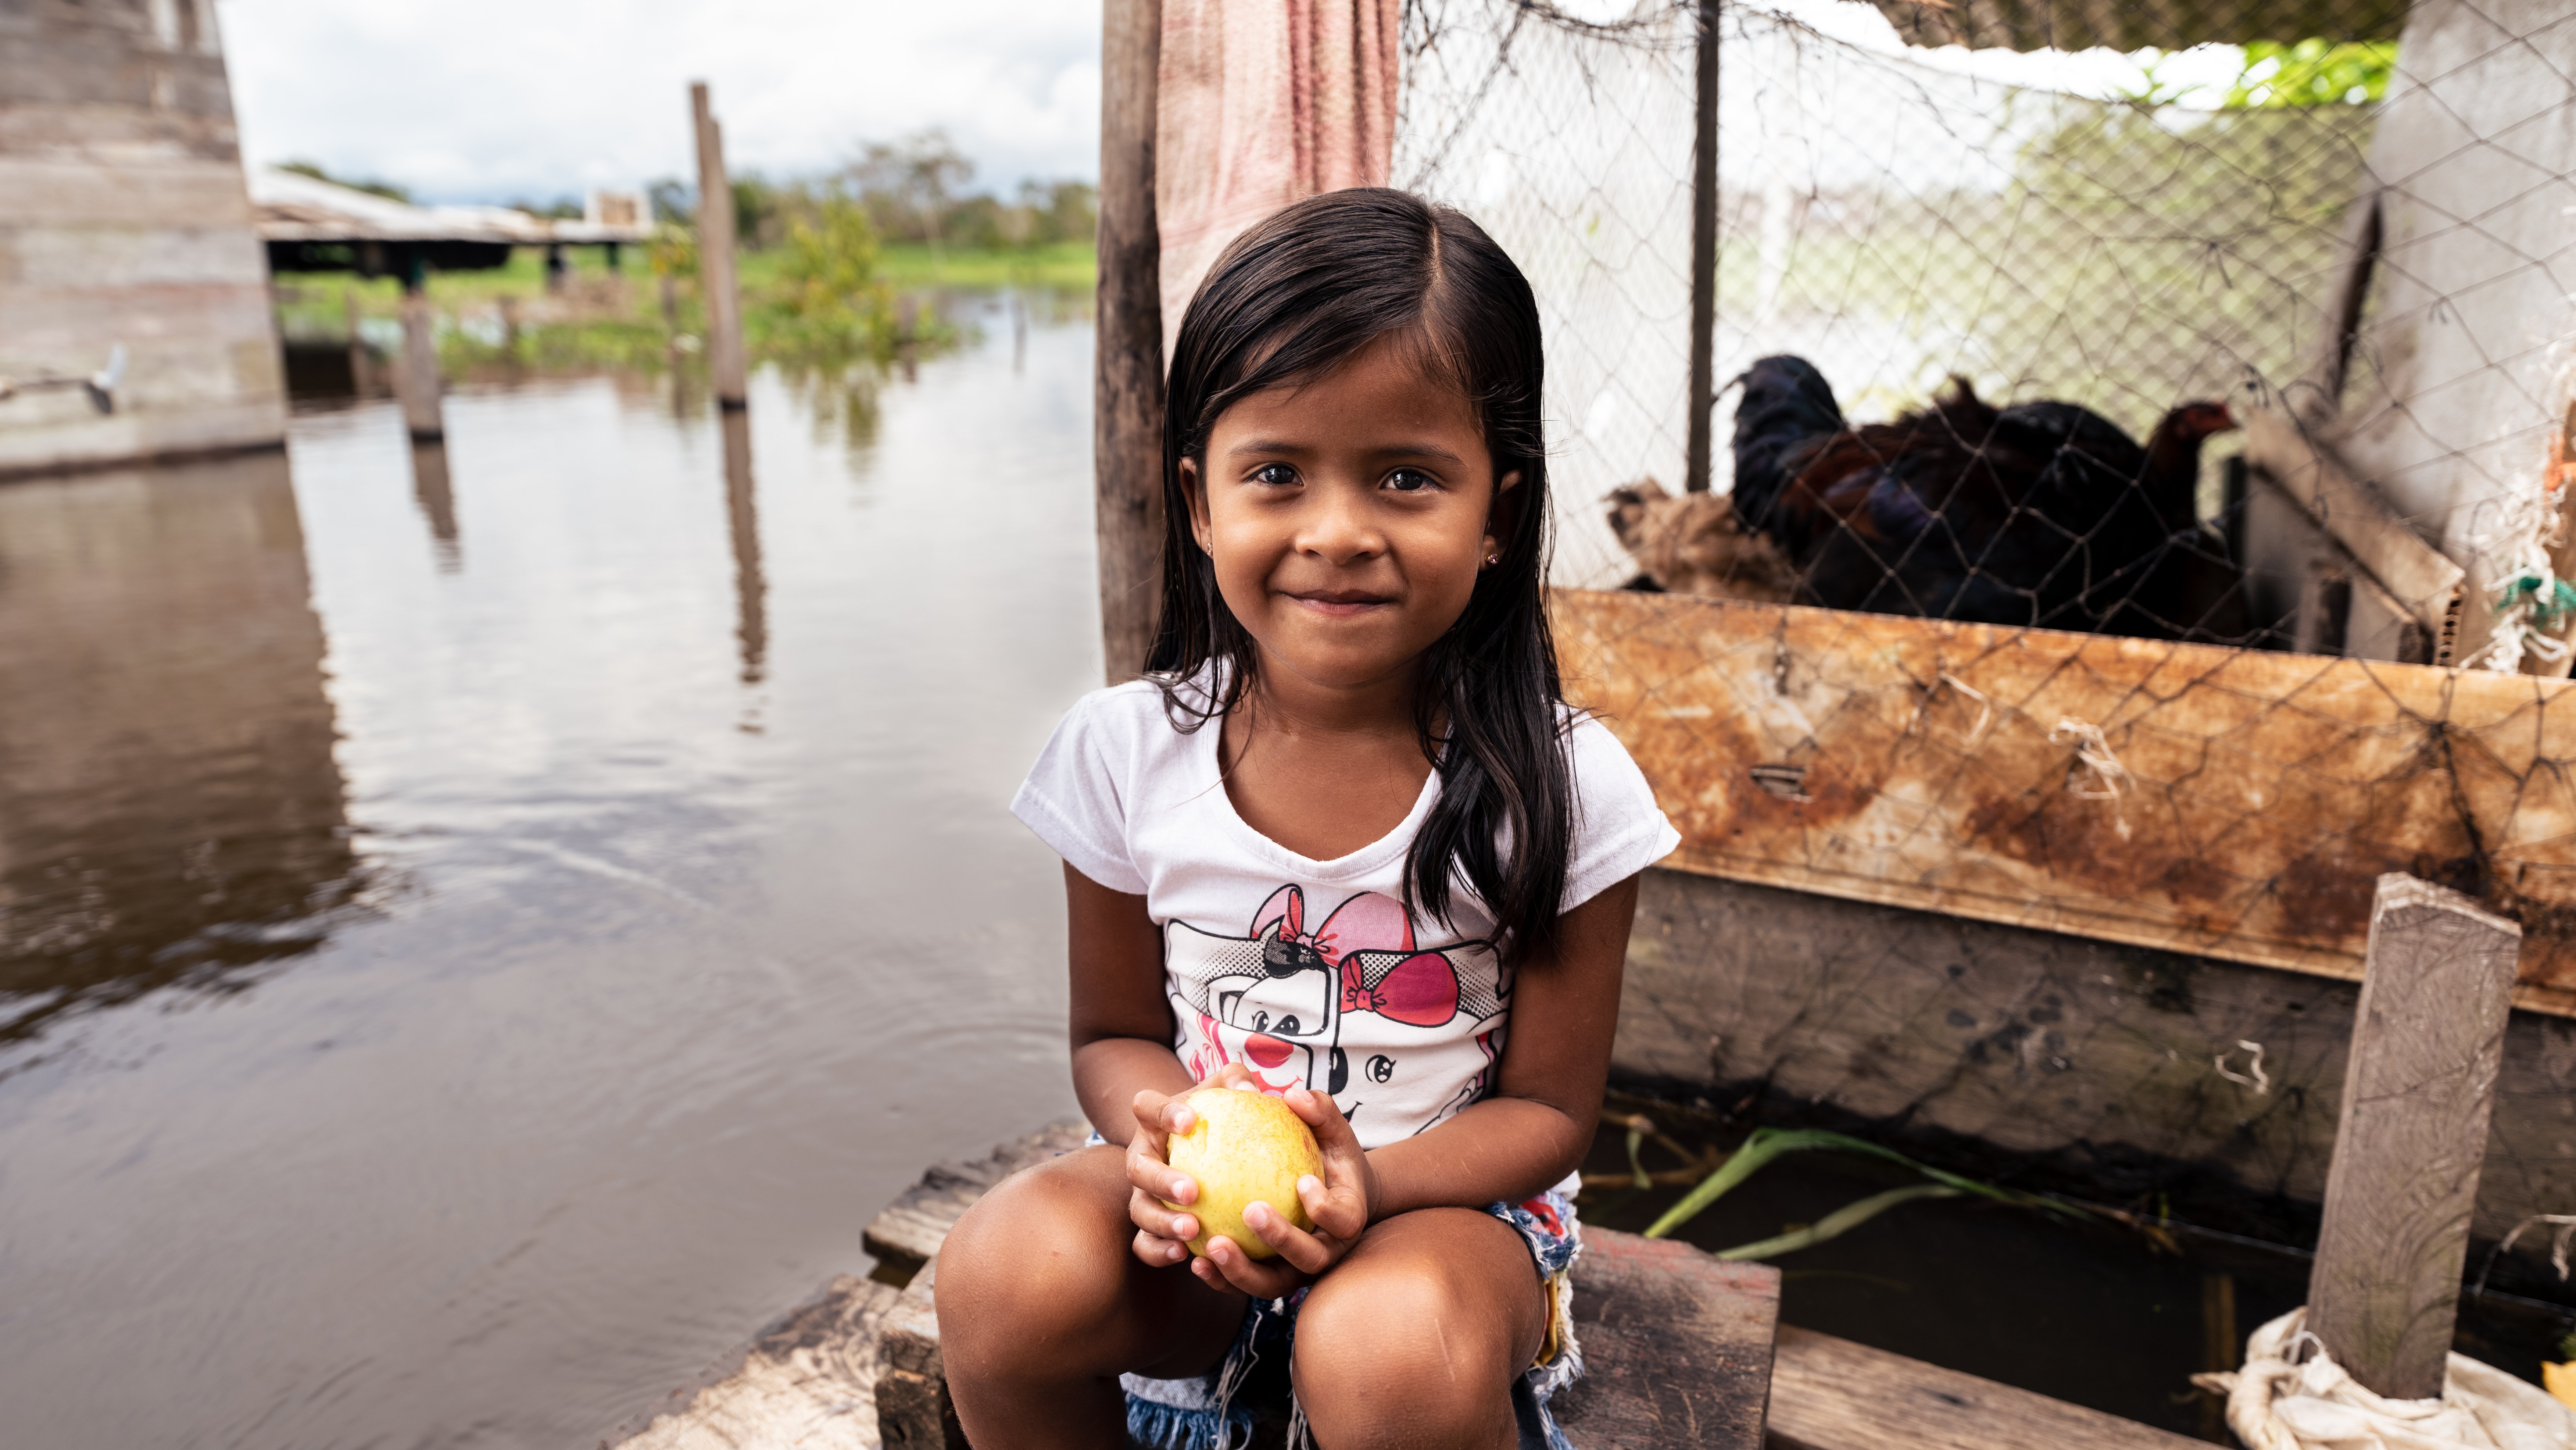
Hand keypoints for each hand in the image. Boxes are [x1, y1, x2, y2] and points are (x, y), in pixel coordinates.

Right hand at [1123, 1062, 1259, 1268]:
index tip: (1190, 1119)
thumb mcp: (1225, 1091)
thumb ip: (1236, 1081)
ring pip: (1139, 1210)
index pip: (1146, 1107)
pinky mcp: (1149, 1225)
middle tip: (1192, 1190)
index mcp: (1153, 1121)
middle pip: (1137, 1168)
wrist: (1193, 1148)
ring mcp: (1142, 1193)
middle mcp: (1141, 1157)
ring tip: (1192, 1230)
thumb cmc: (1215, 1114)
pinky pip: (1145, 1244)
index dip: (1163, 1112)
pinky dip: (1160, 1251)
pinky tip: (1187, 1256)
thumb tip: (1251, 1088)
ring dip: (1162, 1222)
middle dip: (1160, 1180)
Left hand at [1188, 1084, 1373, 1298]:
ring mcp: (1298, 1271)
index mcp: (1348, 1217)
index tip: (1303, 1182)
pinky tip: (1195, 1260)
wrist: (1331, 1196)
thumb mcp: (1333, 1132)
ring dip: (1243, 1271)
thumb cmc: (1330, 1156)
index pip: (1344, 1220)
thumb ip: (1320, 1111)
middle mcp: (1327, 1252)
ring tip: (1211, 1246)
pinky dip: (1222, 1279)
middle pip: (1310, 1260)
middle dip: (1282, 1239)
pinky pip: (1246, 1285)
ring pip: (1274, 1284)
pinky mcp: (1271, 1279)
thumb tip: (1294, 1095)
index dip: (1326, 1208)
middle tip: (1250, 1211)